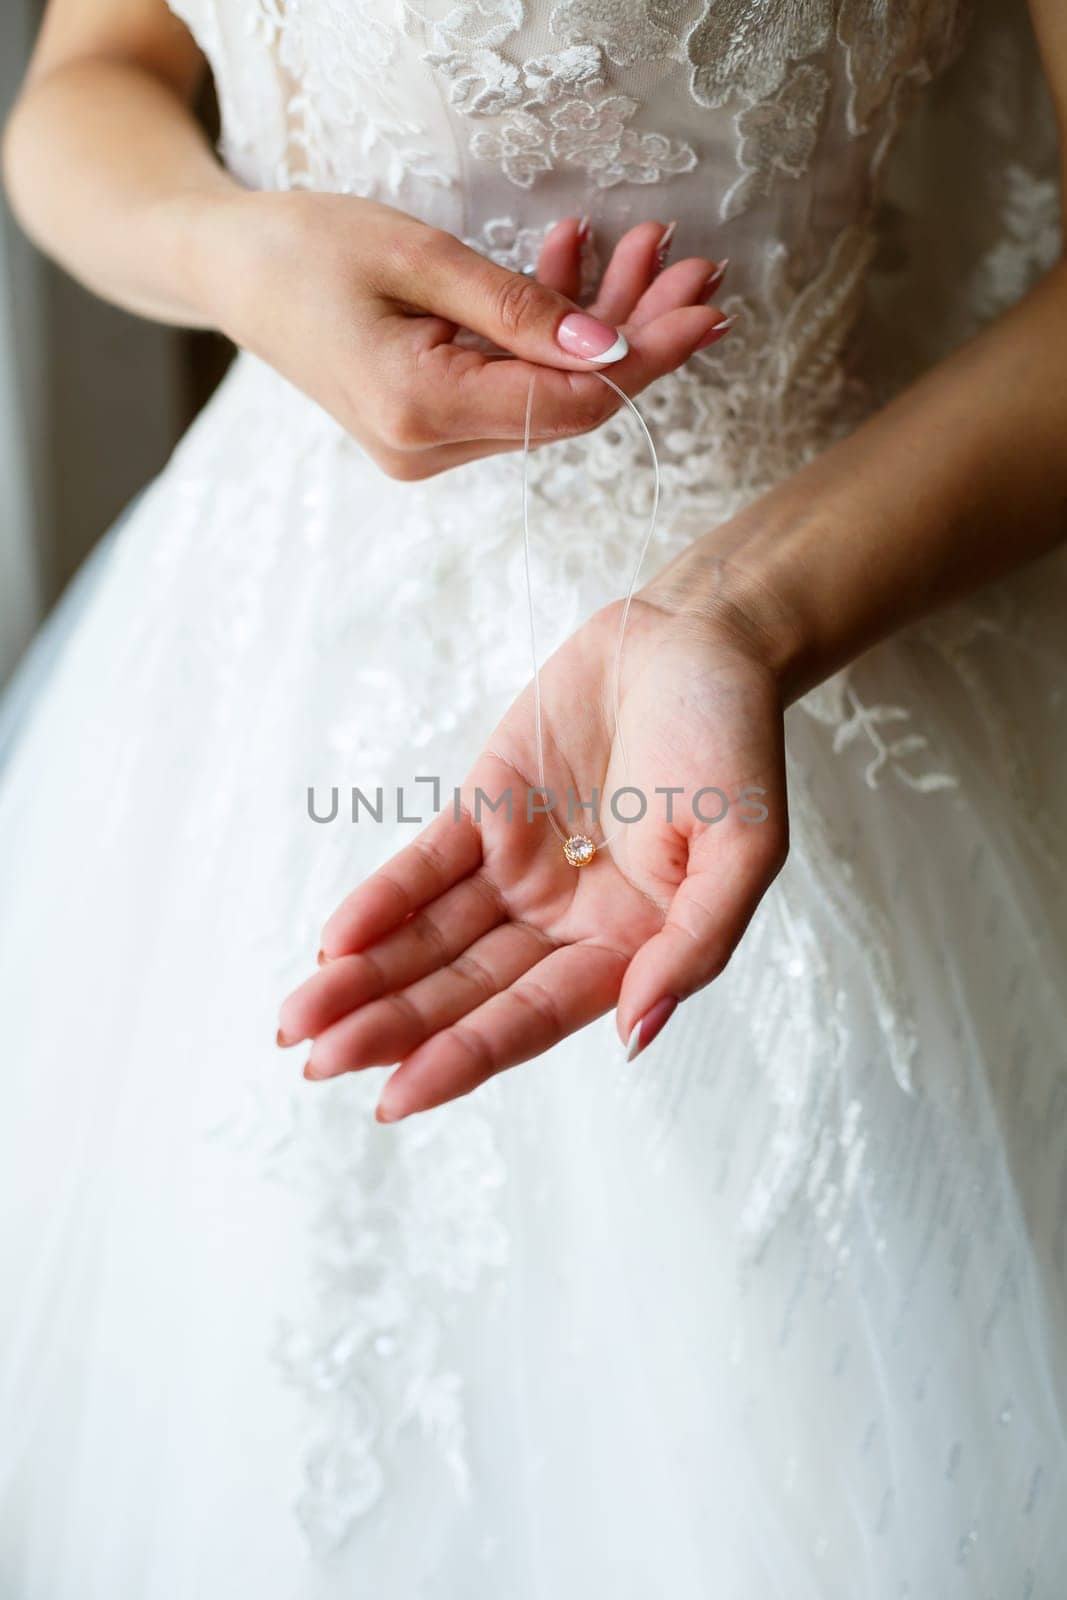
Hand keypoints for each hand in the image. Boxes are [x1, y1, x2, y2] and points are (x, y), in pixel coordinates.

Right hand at [193, 194, 729, 477]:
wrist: (228, 271)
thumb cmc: (304, 248)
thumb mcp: (417, 254)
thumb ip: (517, 308)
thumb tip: (611, 347)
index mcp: (419, 411)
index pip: (568, 403)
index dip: (646, 358)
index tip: (706, 308)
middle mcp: (427, 450)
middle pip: (566, 404)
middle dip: (637, 336)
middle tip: (696, 272)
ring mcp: (426, 448)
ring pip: (545, 395)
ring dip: (597, 325)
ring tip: (643, 249)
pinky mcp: (427, 429)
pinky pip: (511, 387)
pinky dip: (546, 334)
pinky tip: (570, 264)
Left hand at [278, 585, 789, 1118]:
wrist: (698, 638)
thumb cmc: (735, 742)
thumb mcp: (745, 849)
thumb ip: (695, 943)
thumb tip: (638, 1031)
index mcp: (629, 944)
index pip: (533, 1016)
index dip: (465, 1057)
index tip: (394, 1096)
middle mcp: (566, 919)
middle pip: (466, 989)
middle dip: (392, 1026)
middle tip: (317, 1063)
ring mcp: (520, 866)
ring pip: (432, 936)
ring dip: (367, 976)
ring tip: (298, 1020)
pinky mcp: (487, 810)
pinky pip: (425, 864)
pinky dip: (381, 900)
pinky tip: (335, 940)